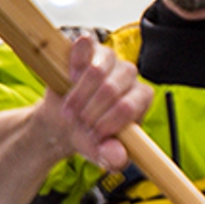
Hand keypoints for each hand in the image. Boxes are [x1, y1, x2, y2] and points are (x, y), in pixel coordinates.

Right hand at [40, 33, 148, 172]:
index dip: (107, 122)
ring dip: (78, 95)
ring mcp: (110, 59)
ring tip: (71, 110)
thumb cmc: (89, 134)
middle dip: (89, 112)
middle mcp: (129, 76)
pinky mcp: (90, 48)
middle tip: (79, 124)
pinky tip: (69, 78)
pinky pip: (85, 46)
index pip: (128, 106)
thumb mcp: (99, 153)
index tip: (93, 134)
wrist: (64, 122)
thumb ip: (111, 157)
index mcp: (140, 99)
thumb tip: (117, 156)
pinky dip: (74, 63)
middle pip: (111, 89)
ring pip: (97, 71)